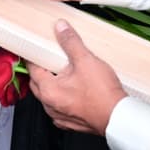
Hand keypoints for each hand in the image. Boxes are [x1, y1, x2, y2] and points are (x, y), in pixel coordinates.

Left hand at [28, 20, 128, 135]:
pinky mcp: (71, 122)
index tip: (33, 50)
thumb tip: (61, 28)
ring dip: (51, 85)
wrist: (117, 116)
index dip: (33, 57)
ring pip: (48, 97)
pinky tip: (72, 90)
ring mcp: (60, 116)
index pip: (32, 69)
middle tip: (48, 58)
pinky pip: (59, 107)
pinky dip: (62, 97)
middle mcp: (51, 106)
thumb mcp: (85, 60)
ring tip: (63, 72)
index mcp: (48, 90)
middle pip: (37, 84)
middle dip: (41, 70)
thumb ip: (70, 41)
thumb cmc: (102, 94)